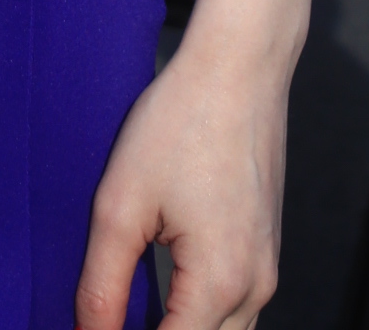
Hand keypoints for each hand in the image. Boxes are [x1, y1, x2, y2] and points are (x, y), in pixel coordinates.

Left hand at [75, 37, 283, 329]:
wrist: (239, 65)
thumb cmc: (180, 122)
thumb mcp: (121, 204)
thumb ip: (101, 287)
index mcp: (219, 283)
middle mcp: (255, 288)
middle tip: (108, 321)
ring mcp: (267, 270)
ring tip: (131, 315)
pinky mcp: (266, 250)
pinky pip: (236, 310)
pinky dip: (200, 319)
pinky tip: (163, 299)